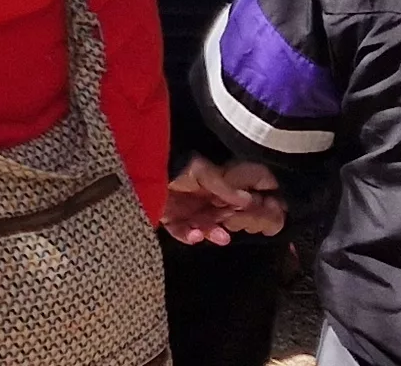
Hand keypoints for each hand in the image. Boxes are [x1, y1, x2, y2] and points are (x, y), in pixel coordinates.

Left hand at [160, 159, 285, 244]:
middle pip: (224, 215)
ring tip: (222, 237)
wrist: (138, 168)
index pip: (239, 196)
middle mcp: (203, 196)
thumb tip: (248, 200)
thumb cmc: (174, 164)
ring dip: (214, 232)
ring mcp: (187, 208)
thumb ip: (223, 186)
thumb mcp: (201, 170)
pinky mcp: (170, 218)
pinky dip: (189, 236)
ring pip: (206, 226)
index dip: (251, 206)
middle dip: (232, 223)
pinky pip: (183, 232)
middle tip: (236, 229)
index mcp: (214, 182)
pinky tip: (195, 236)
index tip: (263, 214)